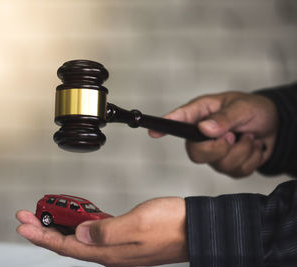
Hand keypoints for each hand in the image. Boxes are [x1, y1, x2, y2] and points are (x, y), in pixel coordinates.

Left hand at [16, 197, 187, 266]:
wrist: (194, 227)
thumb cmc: (170, 225)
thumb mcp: (136, 225)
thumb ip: (105, 232)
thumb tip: (79, 235)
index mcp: (109, 252)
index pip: (67, 246)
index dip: (42, 236)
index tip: (23, 225)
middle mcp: (109, 253)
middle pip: (68, 243)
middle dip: (44, 230)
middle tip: (26, 217)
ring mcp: (116, 246)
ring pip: (79, 238)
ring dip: (60, 226)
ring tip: (43, 215)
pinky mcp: (122, 237)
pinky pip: (93, 233)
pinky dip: (79, 224)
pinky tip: (74, 218)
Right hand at [149, 92, 278, 177]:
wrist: (276, 126)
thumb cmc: (254, 110)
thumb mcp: (242, 107)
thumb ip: (224, 118)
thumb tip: (204, 129)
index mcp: (201, 115)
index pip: (178, 121)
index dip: (163, 126)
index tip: (153, 132)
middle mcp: (202, 135)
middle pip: (196, 153)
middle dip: (218, 148)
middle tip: (234, 136)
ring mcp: (214, 153)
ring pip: (219, 164)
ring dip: (242, 151)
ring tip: (250, 136)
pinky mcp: (227, 166)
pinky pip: (235, 172)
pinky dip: (251, 159)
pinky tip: (254, 146)